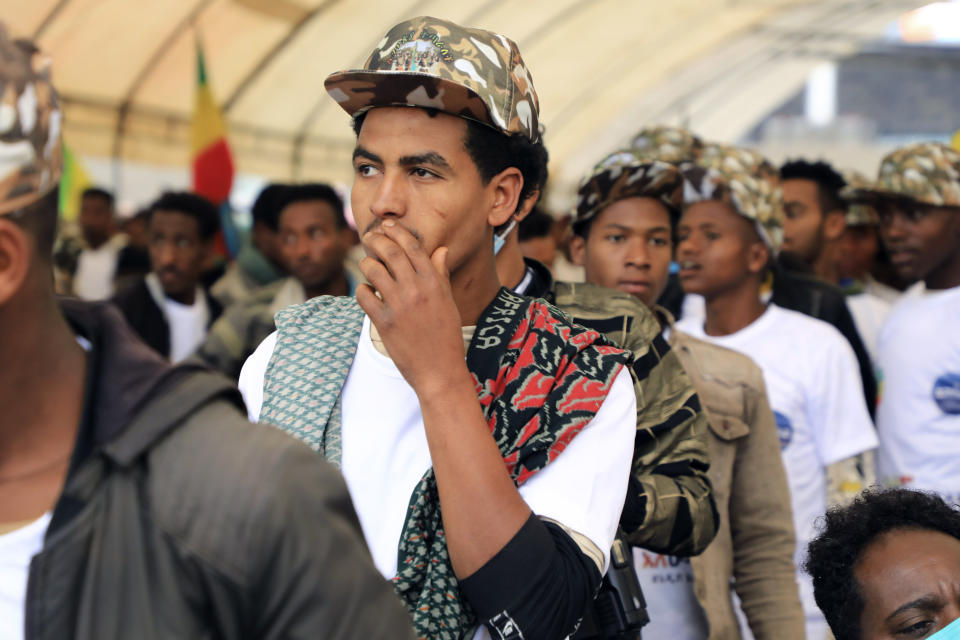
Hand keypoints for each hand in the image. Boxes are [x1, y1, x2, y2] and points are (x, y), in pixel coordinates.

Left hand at [356, 221, 468, 393]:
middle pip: (390, 252)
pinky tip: (367, 293)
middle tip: (370, 238)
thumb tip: (441, 251)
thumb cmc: (446, 336)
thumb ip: (440, 275)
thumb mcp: (448, 302)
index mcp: (434, 283)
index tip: (387, 226)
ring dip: (367, 263)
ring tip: (368, 265)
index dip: (397, 232)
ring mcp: (400, 306)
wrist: (440, 371)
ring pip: (373, 270)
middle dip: (376, 240)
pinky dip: (362, 290)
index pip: (413, 247)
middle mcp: (417, 290)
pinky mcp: (384, 323)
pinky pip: (364, 296)